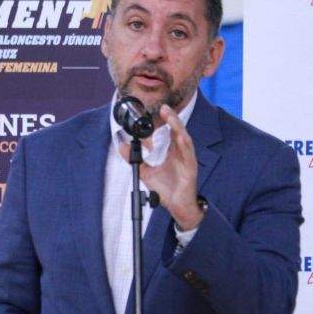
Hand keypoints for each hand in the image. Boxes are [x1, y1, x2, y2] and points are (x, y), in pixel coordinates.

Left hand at [119, 104, 203, 229]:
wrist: (177, 206)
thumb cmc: (166, 188)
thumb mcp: (145, 171)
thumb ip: (134, 158)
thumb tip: (121, 146)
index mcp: (170, 152)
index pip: (167, 133)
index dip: (161, 122)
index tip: (152, 112)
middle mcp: (179, 152)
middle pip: (176, 131)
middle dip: (171, 118)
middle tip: (163, 107)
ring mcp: (186, 158)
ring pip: (183, 137)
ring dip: (177, 125)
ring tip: (170, 115)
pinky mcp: (191, 167)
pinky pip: (189, 152)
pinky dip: (184, 142)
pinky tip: (180, 135)